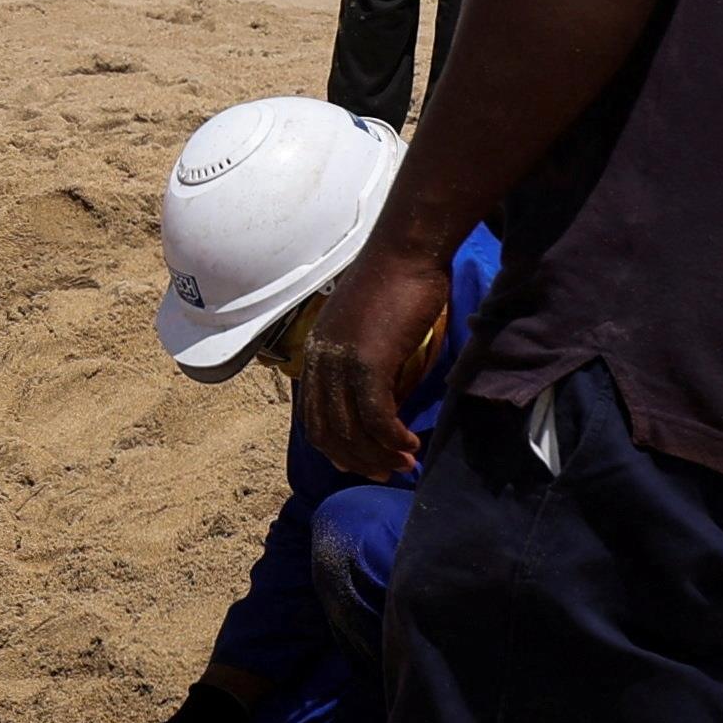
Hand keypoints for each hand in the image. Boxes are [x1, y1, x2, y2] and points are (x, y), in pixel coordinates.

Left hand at [296, 230, 458, 481]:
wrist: (407, 249)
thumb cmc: (397, 279)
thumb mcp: (367, 324)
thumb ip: (364, 357)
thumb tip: (383, 391)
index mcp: (316, 351)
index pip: (312, 414)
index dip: (335, 445)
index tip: (360, 461)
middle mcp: (321, 360)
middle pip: (327, 430)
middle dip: (356, 459)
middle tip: (385, 472)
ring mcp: (341, 362)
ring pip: (352, 428)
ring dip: (378, 454)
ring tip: (404, 463)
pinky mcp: (368, 362)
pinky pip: (376, 416)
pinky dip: (392, 438)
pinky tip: (410, 444)